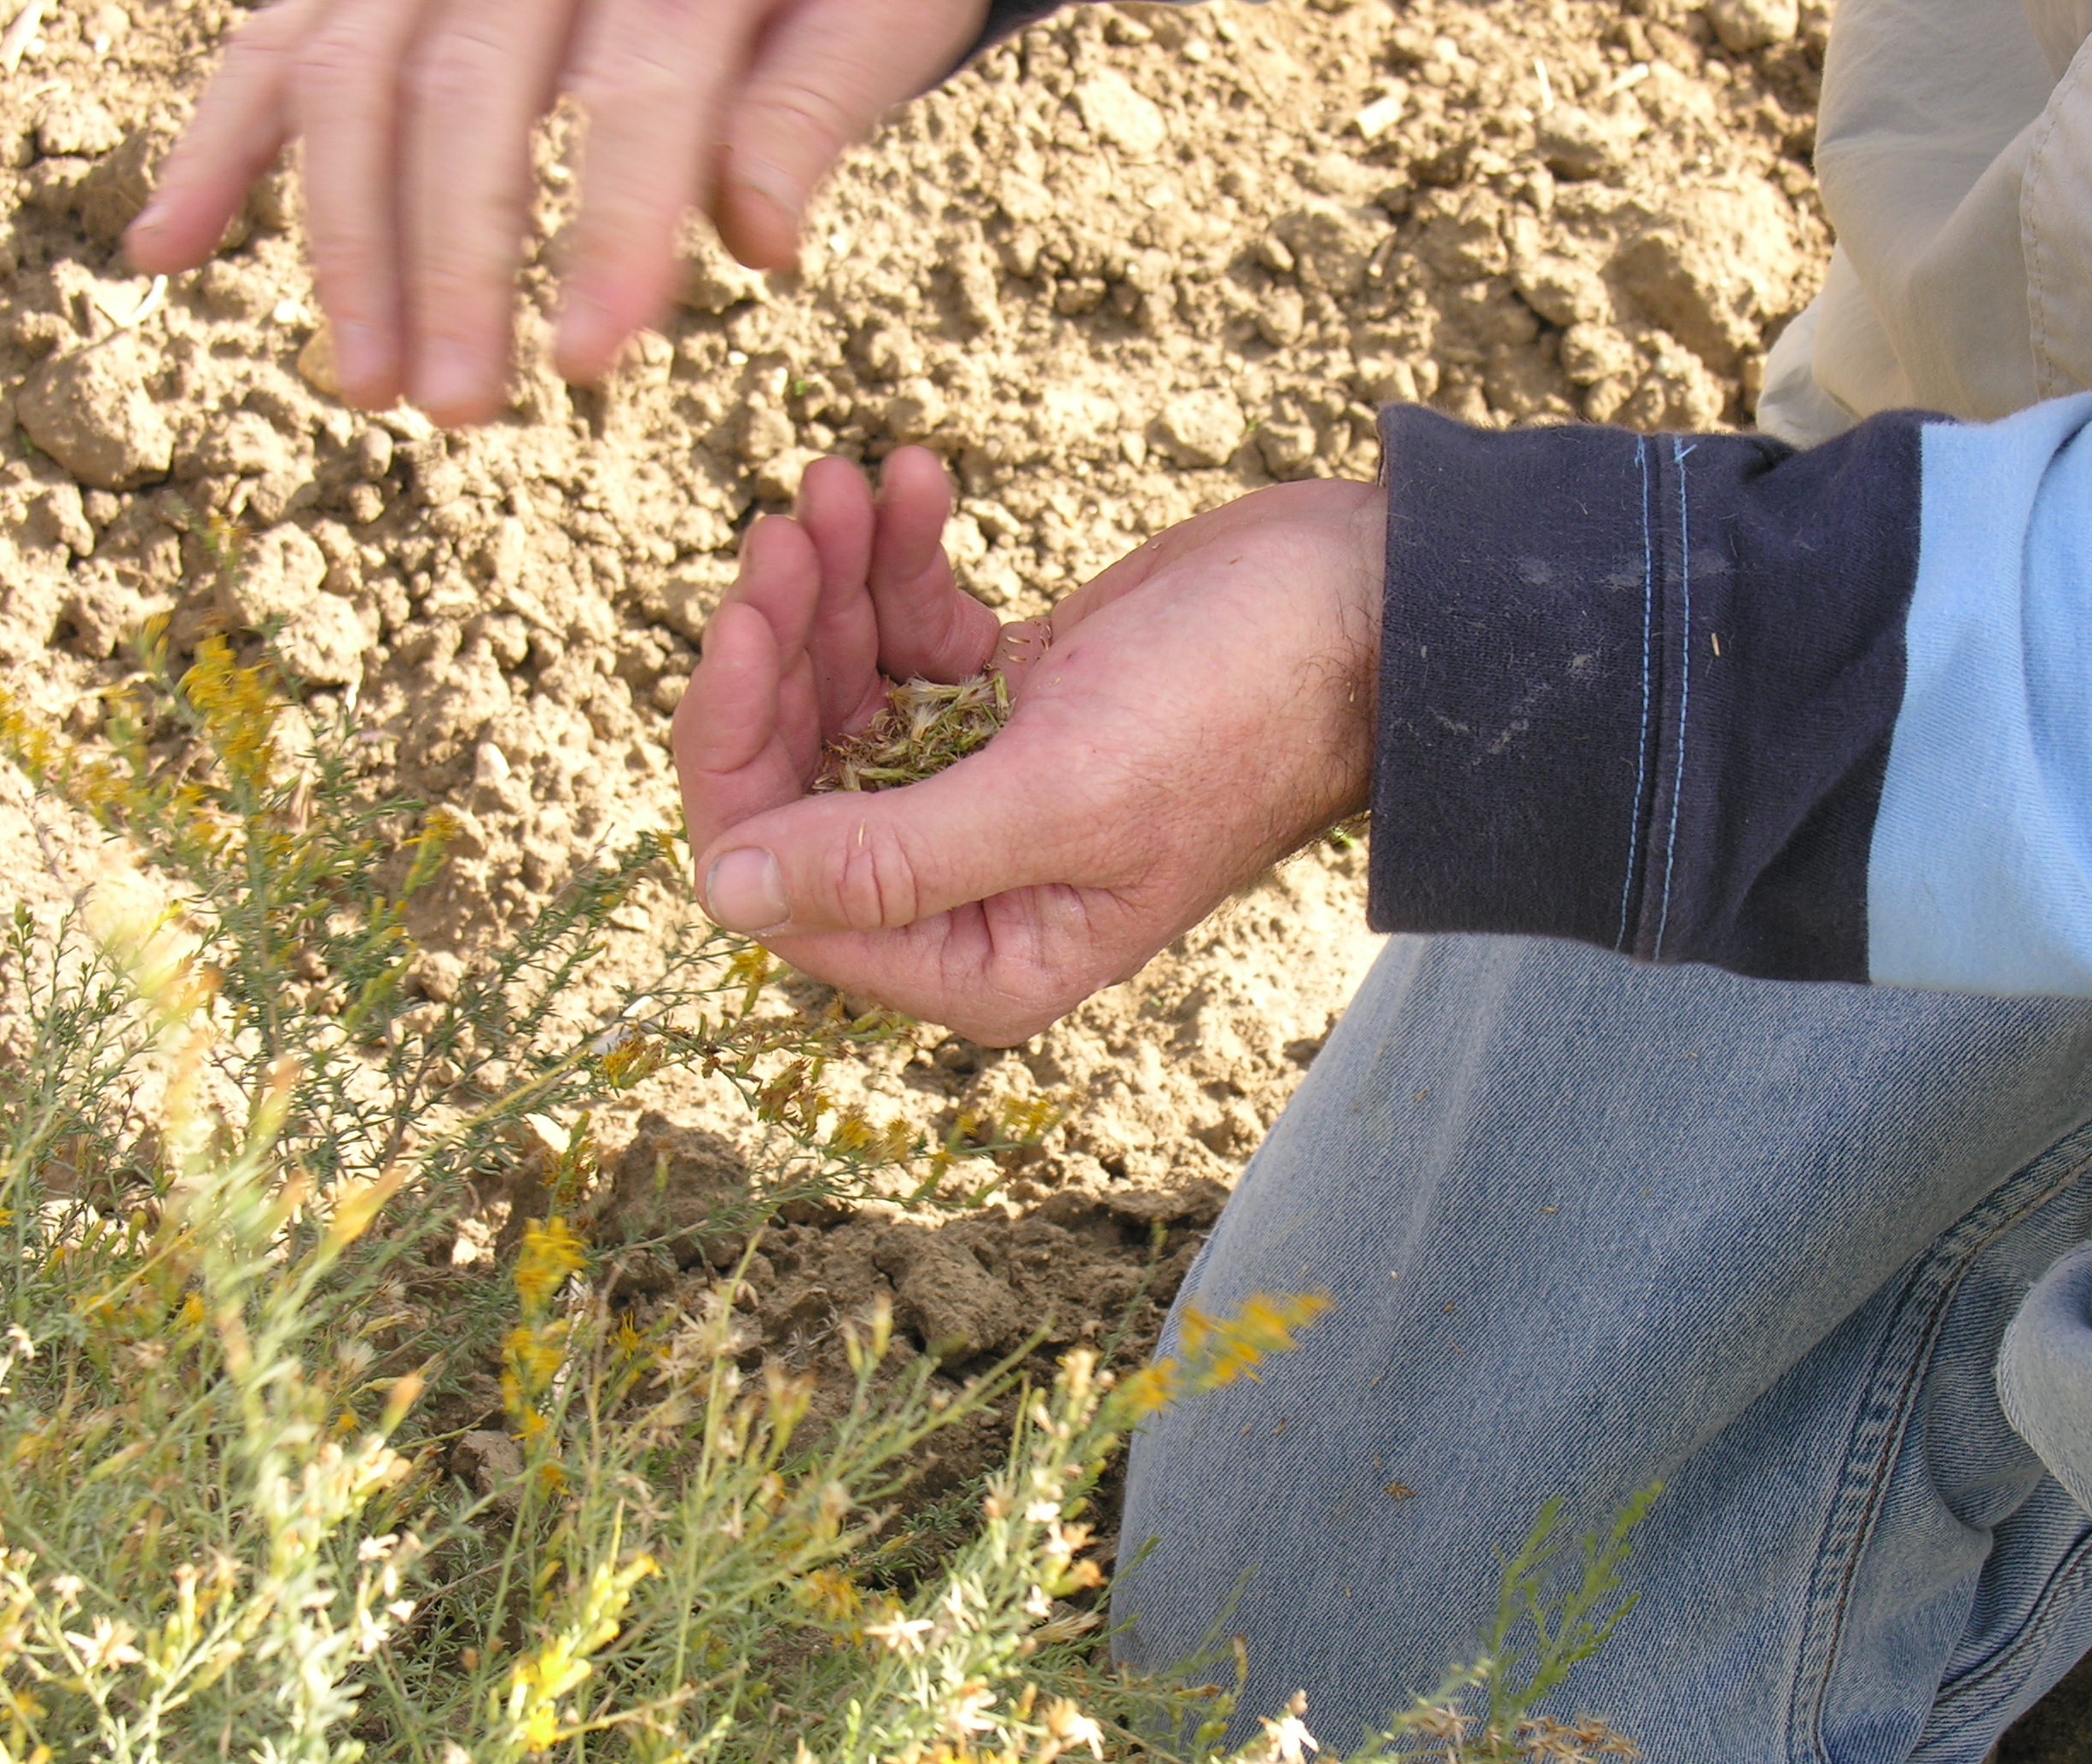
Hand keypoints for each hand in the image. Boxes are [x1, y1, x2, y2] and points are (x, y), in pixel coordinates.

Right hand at [127, 0, 985, 424]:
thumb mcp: (885, 11)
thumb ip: (816, 103)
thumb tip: (753, 233)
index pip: (637, 88)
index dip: (610, 225)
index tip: (590, 363)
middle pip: (469, 88)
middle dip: (452, 259)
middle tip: (461, 411)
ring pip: (356, 69)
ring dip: (342, 235)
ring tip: (367, 387)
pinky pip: (280, 39)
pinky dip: (218, 143)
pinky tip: (164, 254)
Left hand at [672, 449, 1386, 1044]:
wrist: (1365, 607)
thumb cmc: (1240, 713)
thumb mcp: (1059, 793)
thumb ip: (891, 857)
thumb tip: (725, 894)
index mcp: (979, 956)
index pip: (783, 886)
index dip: (736, 755)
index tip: (745, 618)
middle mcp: (966, 890)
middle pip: (793, 777)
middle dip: (778, 646)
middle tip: (795, 523)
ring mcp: (981, 787)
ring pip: (832, 690)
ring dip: (827, 582)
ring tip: (848, 483)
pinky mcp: (1006, 697)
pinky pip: (901, 633)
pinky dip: (894, 559)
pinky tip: (915, 480)